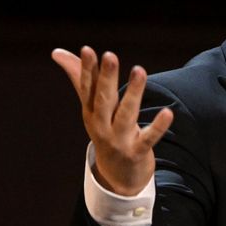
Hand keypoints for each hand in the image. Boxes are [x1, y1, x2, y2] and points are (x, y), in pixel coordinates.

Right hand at [51, 46, 173, 194]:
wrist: (117, 176)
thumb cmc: (105, 132)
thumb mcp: (91, 108)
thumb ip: (79, 78)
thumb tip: (57, 52)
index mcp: (90, 112)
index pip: (87, 88)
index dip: (86, 69)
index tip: (87, 50)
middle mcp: (101, 125)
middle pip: (104, 99)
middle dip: (106, 78)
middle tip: (110, 55)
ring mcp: (119, 140)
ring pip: (126, 114)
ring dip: (133, 93)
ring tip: (139, 71)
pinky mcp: (137, 151)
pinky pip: (149, 138)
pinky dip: (158, 127)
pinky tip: (168, 112)